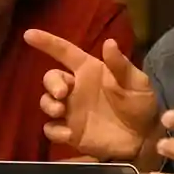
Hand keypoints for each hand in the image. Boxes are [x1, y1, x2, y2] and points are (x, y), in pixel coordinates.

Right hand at [24, 29, 157, 160]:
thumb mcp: (137, 82)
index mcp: (90, 70)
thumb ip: (121, 65)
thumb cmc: (140, 104)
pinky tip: (67, 133)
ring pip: (47, 102)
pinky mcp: (71, 132)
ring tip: (61, 111)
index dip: (47, 42)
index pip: (65, 52)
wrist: (144, 139)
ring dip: (49, 104)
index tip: (29, 34)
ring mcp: (71, 111)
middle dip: (51, 83)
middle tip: (62, 94)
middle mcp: (76, 88)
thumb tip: (109, 42)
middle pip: (51, 78)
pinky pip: (52, 129)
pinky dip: (54, 130)